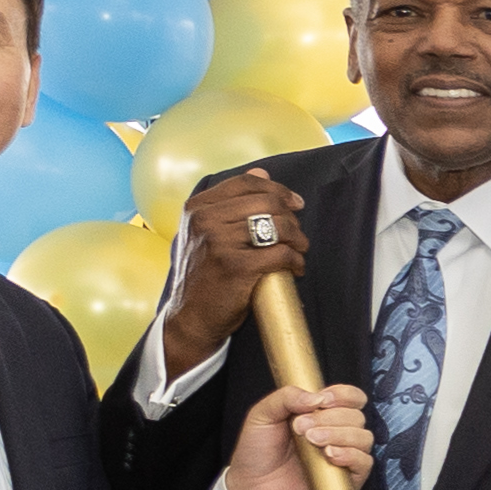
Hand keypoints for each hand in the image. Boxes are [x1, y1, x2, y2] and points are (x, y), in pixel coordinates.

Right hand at [163, 170, 310, 378]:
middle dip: (292, 218)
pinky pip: (281, 253)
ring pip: (278, 226)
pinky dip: (296, 260)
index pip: (246, 183)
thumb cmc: (204, 274)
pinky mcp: (236, 267)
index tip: (295, 203)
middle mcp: (205, 220)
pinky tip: (295, 268)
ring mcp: (219, 242)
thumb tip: (261, 172)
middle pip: (267, 202)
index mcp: (197, 207)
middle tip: (298, 235)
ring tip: (299, 251)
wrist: (192, 317)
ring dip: (298, 239)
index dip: (277, 190)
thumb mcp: (207, 232)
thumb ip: (231, 202)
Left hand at [222, 379, 370, 489]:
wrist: (252, 489)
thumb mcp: (262, 415)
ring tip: (312, 441)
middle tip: (301, 427)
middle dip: (330, 418)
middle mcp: (337, 433)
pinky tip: (330, 455)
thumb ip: (286, 397)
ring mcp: (344, 456)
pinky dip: (350, 455)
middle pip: (356, 416)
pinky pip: (364, 462)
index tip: (323, 400)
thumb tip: (317, 396)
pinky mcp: (348, 479)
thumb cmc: (257, 453)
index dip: (343, 395)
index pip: (350, 397)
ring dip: (339, 435)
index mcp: (321, 414)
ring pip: (363, 437)